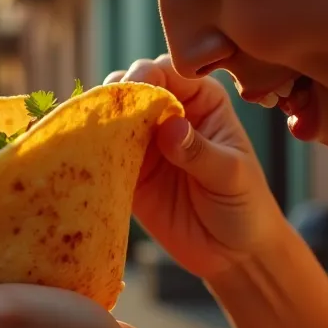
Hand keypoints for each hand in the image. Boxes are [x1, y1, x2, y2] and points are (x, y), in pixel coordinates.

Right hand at [110, 55, 286, 278]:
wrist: (233, 253)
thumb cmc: (244, 206)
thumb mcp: (231, 177)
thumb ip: (201, 151)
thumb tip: (171, 126)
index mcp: (202, 101)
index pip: (170, 73)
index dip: (148, 74)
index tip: (134, 86)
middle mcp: (169, 114)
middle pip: (134, 87)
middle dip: (117, 93)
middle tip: (107, 109)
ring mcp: (145, 142)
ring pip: (112, 116)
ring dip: (98, 119)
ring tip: (91, 131)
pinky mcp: (126, 172)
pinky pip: (102, 153)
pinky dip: (90, 151)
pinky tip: (83, 155)